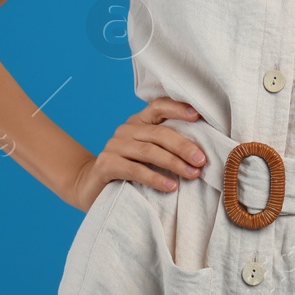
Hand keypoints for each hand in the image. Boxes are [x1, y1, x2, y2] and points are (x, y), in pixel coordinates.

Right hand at [67, 97, 207, 211]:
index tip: (198, 116)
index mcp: (139, 122)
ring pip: (149, 151)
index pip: (159, 106)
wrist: (93, 187)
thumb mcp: (148, 155)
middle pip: (159, 133)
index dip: (178, 108)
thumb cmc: (130, 170)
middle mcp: (126, 129)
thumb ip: (166, 147)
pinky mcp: (106, 164)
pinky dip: (155, 178)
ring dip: (174, 163)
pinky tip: (171, 186)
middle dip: (183, 146)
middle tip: (202, 160)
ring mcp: (114, 146)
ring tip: (192, 174)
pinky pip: (135, 170)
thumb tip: (201, 152)